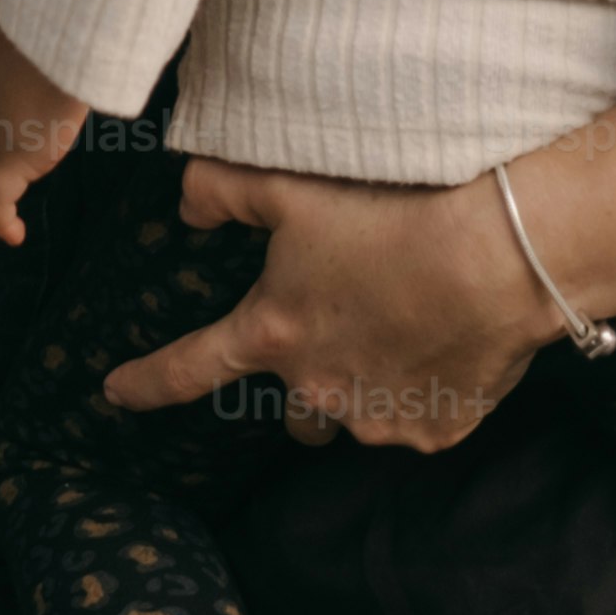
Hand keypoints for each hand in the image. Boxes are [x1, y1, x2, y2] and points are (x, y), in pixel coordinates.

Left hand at [0, 30, 97, 246]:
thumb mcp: (64, 19)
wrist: (71, 11)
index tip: (1, 135)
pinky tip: (13, 235)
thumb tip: (96, 28)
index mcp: (0, 59)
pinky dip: (1, 219)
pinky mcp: (16, 154)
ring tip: (2, 219)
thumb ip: (68, 35)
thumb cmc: (79, 4)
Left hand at [98, 158, 552, 450]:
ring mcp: (377, 419)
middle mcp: (316, 391)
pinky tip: (444, 344)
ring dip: (359, 391)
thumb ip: (221, 190)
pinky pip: (415, 420)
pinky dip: (422, 392)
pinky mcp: (435, 430)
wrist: (502, 253)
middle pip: (287, 407)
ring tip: (397, 336)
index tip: (113, 394)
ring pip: (350, 418)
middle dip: (302, 378)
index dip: (145, 381)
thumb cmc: (394, 213)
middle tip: (340, 331)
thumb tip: (184, 206)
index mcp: (271, 334)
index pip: (187, 367)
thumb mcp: (290, 184)